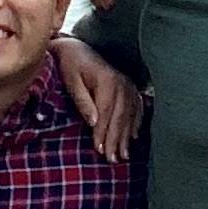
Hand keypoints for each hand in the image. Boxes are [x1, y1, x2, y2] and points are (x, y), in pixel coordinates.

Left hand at [50, 37, 142, 161]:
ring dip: (127, 136)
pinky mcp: (130, 87)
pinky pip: (136, 108)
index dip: (103, 133)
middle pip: (120, 117)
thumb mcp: (72, 81)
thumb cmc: (71, 65)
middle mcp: (122, 83)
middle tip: (113, 159)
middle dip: (116, 140)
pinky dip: (135, 123)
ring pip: (129, 115)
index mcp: (108, 82)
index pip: (106, 113)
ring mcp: (128, 85)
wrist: (77, 49)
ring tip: (123, 155)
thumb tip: (93, 122)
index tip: (100, 150)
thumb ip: (83, 101)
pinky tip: (134, 137)